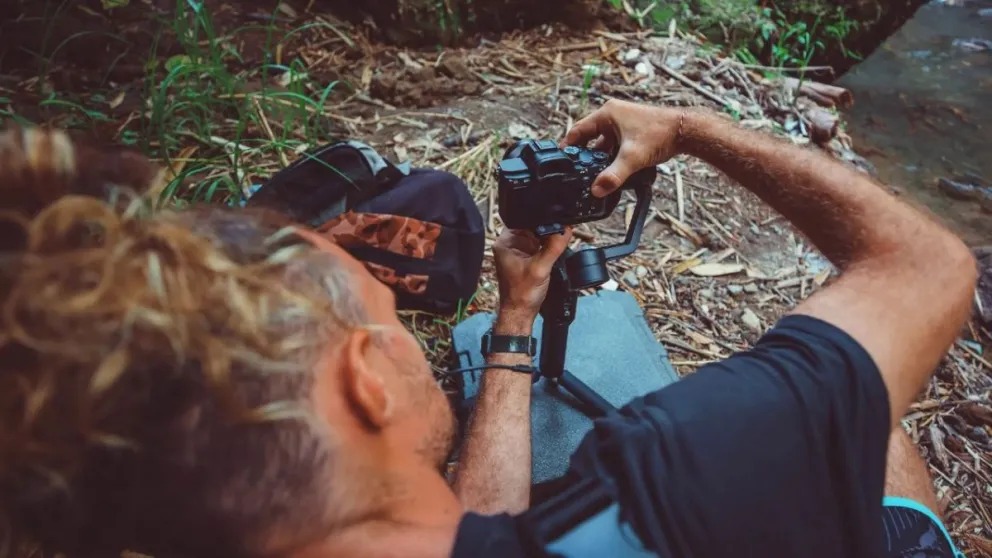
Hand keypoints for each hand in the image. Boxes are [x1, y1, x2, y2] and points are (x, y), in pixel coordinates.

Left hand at [493, 227, 572, 323]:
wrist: (521, 312)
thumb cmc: (522, 294)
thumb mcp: (540, 268)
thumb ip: (553, 247)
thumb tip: (565, 229)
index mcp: (506, 242)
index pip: (525, 220)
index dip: (542, 220)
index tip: (557, 224)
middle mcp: (511, 243)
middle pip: (534, 226)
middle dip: (548, 231)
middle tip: (558, 240)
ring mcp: (519, 250)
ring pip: (539, 236)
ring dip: (549, 241)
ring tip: (552, 253)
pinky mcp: (527, 257)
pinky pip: (541, 246)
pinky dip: (548, 249)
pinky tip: (551, 257)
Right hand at [562, 99, 685, 196]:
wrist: (686, 131)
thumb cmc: (660, 135)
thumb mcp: (632, 158)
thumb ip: (613, 175)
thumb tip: (596, 190)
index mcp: (607, 113)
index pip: (578, 130)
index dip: (567, 146)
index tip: (560, 160)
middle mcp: (613, 115)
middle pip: (589, 138)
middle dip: (584, 156)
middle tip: (576, 173)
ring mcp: (623, 122)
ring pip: (603, 143)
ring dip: (600, 158)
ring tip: (594, 175)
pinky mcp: (632, 131)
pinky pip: (614, 145)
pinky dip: (612, 157)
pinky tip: (612, 171)